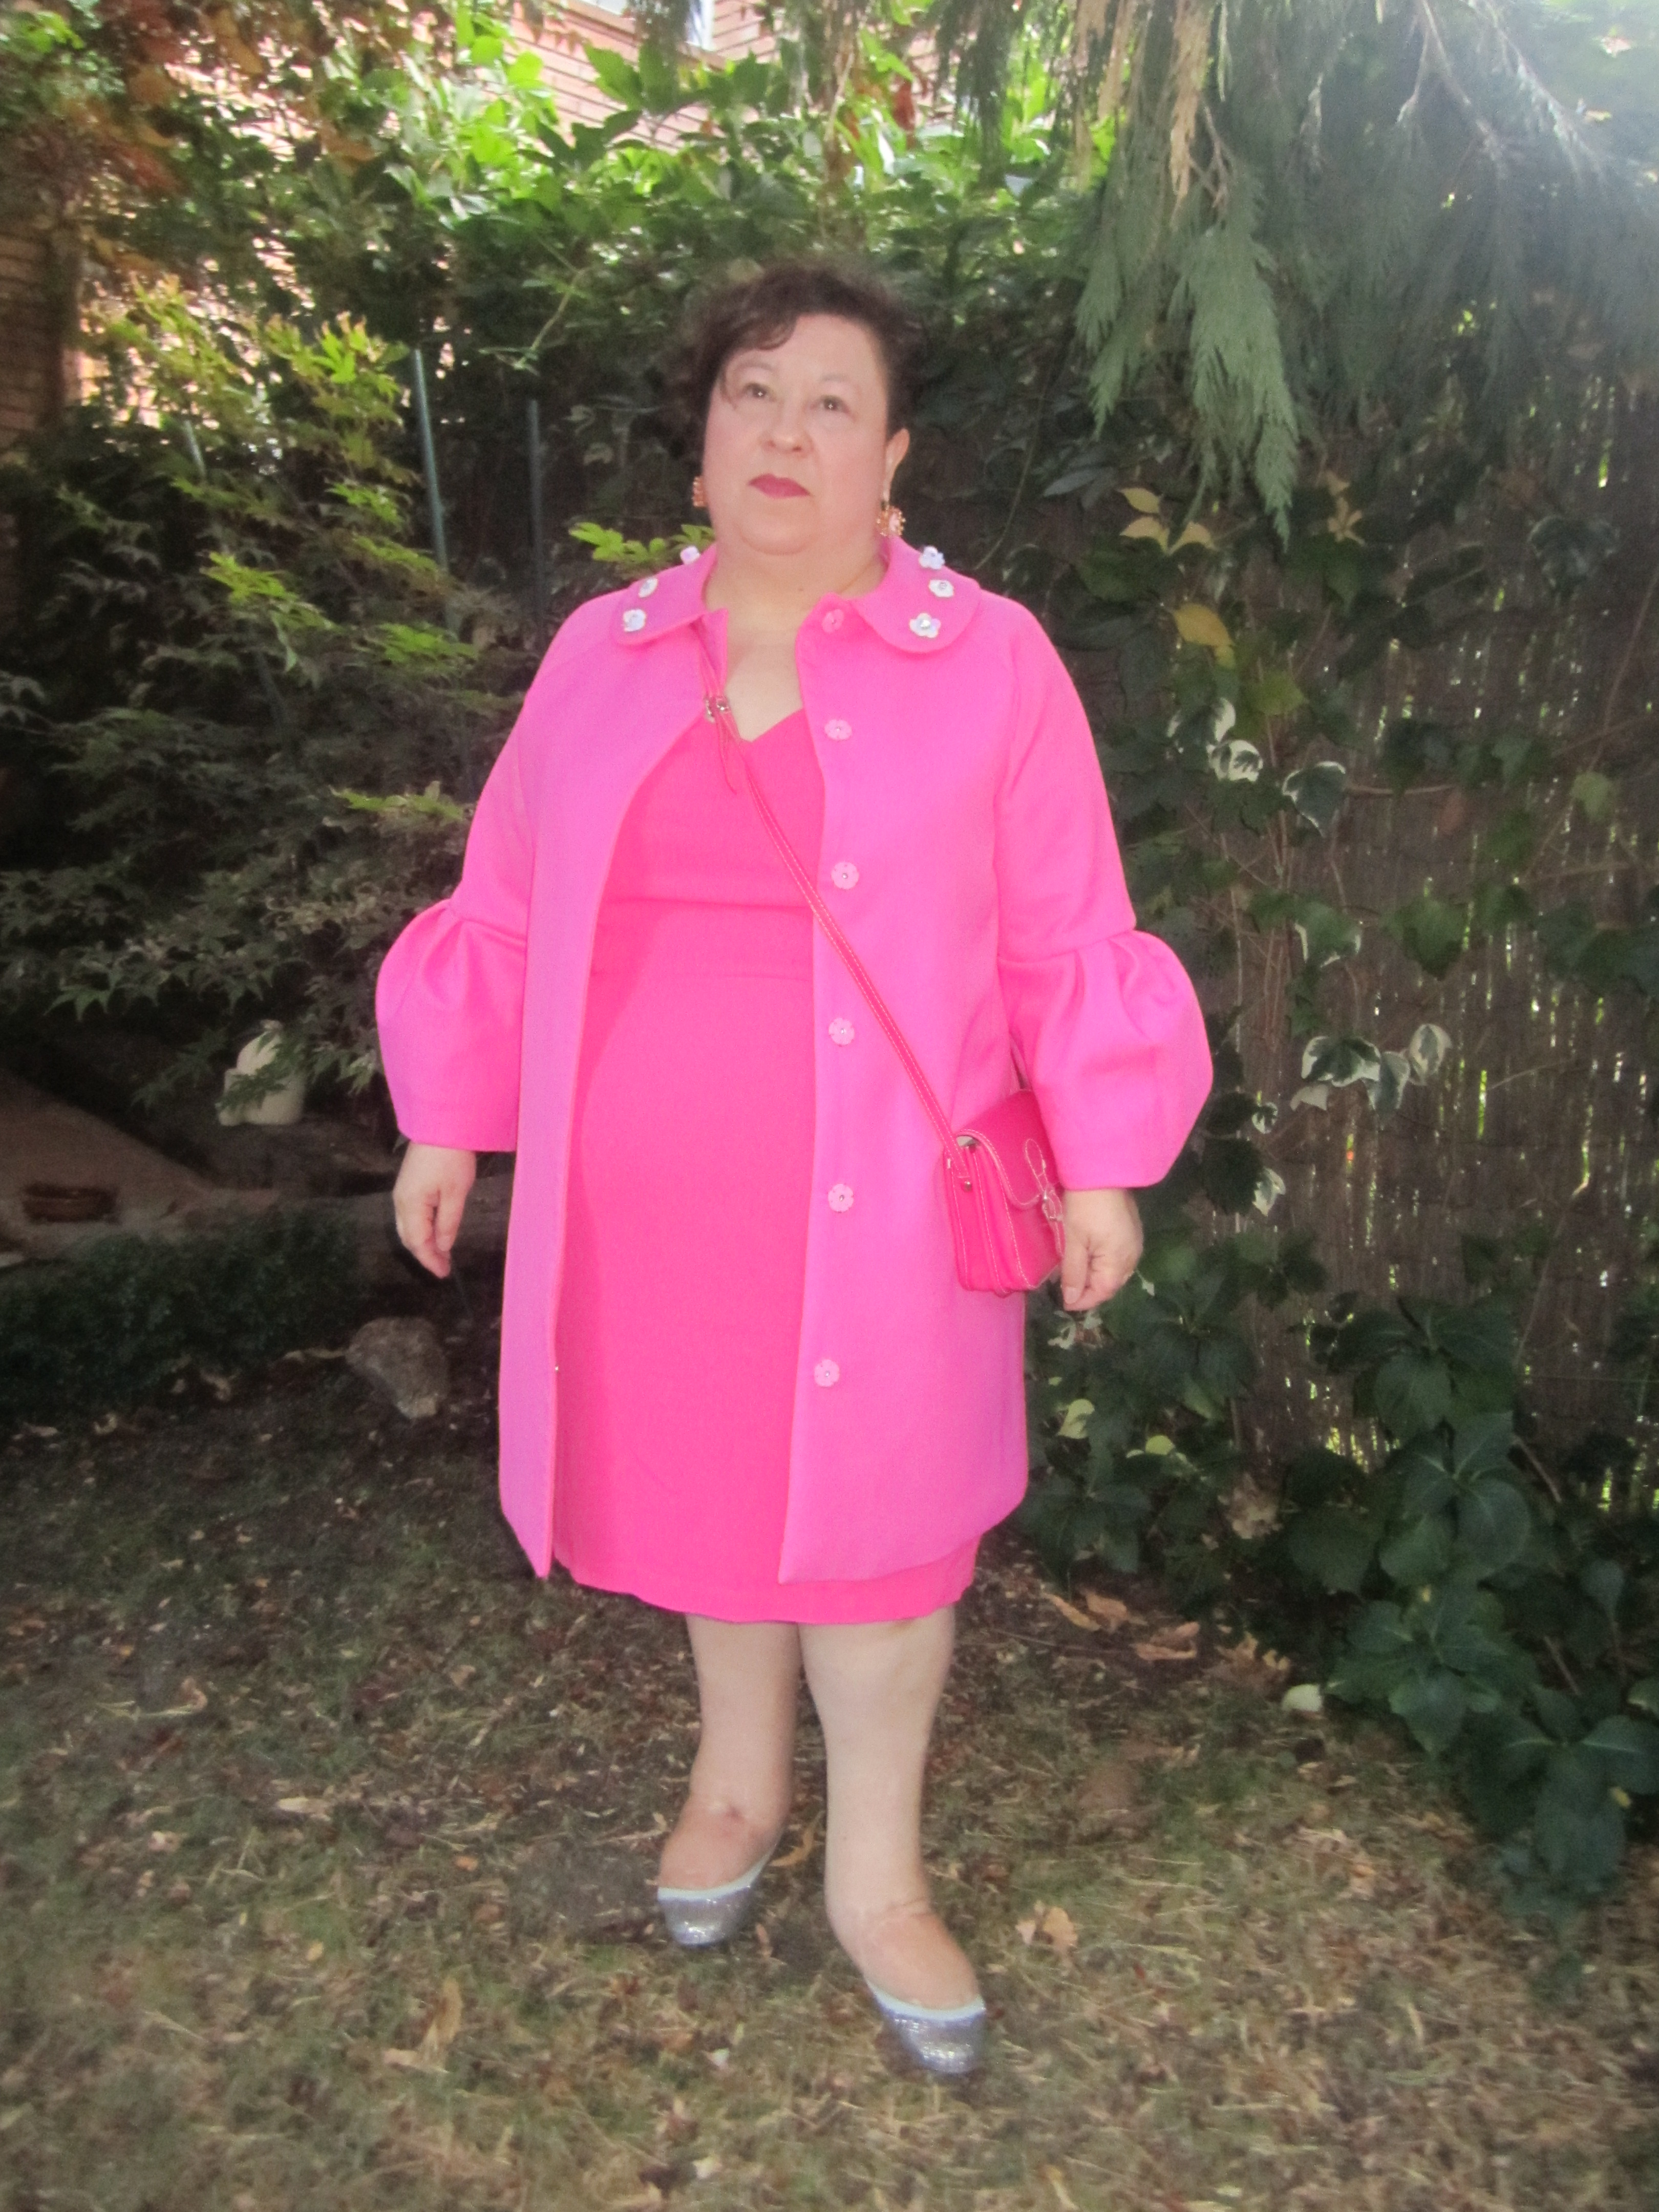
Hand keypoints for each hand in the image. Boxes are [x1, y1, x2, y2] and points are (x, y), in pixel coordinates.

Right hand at [393, 1143, 475, 1277]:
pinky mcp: (407, 1185)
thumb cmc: (451, 1159)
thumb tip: (442, 1247)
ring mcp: (401, 1192)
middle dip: (424, 1254)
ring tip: (440, 1254)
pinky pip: (409, 1216)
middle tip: (443, 1267)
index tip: (444, 1274)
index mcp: (411, 1205)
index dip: (430, 1260)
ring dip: (421, 1242)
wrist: (440, 1124)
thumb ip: (447, 1223)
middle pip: (408, 1237)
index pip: (418, 1242)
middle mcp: (400, 1202)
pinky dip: (420, 1229)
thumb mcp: (455, 1194)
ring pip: (407, 1227)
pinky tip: (433, 1232)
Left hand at [1059, 1186, 1142, 1310]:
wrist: (1101, 1172)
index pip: (1102, 1292)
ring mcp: (1135, 1244)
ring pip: (1116, 1272)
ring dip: (1097, 1277)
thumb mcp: (1073, 1242)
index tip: (1063, 1303)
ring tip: (1076, 1276)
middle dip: (1090, 1291)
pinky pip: (1119, 1259)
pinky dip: (1104, 1264)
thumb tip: (1072, 1300)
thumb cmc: (1084, 1207)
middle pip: (1111, 1284)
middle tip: (1067, 1290)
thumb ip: (1074, 1273)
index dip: (1083, 1301)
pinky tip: (1090, 1259)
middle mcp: (1132, 1257)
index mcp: (1119, 1262)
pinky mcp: (1132, 1233)